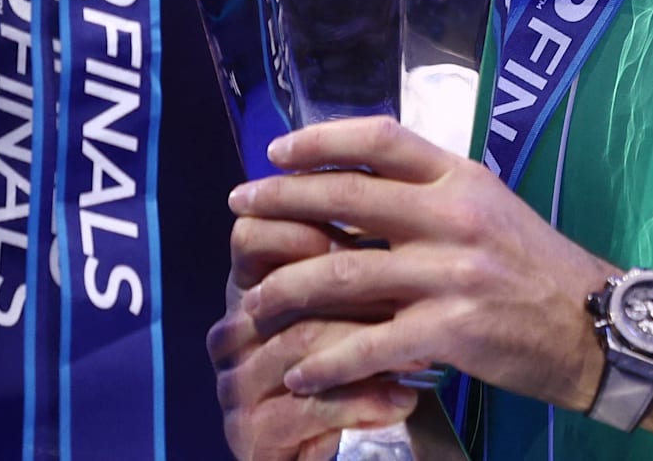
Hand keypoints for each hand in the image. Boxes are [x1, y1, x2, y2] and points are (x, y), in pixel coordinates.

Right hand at [210, 217, 417, 460]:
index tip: (367, 232)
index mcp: (246, 292)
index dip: (302, 226)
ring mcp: (236, 385)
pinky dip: (363, 402)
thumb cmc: (341, 367)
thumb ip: (352, 266)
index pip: (252, 236)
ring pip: (299, 343)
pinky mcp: (252, 434)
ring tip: (421, 353)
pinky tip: (404, 401)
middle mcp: (232, 333)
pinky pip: (309, 407)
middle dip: (354, 288)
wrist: (319, 449)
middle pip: (285, 289)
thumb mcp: (345, 313)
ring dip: (366, 346)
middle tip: (416, 289)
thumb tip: (403, 215)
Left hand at [229, 116, 621, 413]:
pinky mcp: (451, 330)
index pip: (380, 139)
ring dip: (284, 290)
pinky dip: (325, 363)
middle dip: (280, 202)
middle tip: (238, 211)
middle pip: (345, 199)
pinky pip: (367, 345)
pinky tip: (300, 374)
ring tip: (253, 304)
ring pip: (341, 273)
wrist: (594, 326)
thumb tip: (361, 187)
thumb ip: (432, 195)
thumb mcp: (491, 208)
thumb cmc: (537, 268)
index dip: (320, 140)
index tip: (277, 151)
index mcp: (462, 179)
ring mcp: (451, 273)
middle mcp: (453, 216)